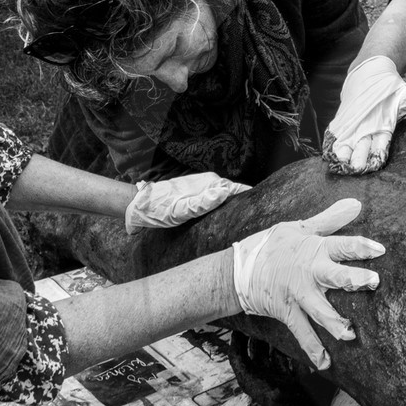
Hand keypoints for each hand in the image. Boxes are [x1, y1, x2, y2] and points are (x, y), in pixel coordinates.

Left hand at [124, 172, 249, 232]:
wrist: (141, 204)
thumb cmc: (159, 209)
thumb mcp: (180, 210)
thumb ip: (202, 203)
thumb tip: (224, 193)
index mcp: (210, 184)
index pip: (239, 190)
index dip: (252, 199)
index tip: (263, 211)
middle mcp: (210, 182)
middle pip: (236, 193)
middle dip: (246, 205)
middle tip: (254, 224)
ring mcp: (205, 186)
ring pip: (228, 196)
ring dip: (236, 206)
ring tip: (245, 222)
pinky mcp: (199, 191)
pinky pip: (218, 198)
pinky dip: (225, 207)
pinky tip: (227, 217)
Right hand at [231, 198, 383, 369]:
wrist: (238, 270)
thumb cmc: (273, 246)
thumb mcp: (300, 227)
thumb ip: (330, 219)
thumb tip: (357, 203)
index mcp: (313, 249)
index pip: (341, 245)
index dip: (360, 246)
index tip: (379, 249)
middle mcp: (308, 273)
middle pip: (333, 275)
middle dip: (352, 279)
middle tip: (373, 282)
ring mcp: (298, 295)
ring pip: (319, 310)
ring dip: (334, 323)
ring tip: (351, 334)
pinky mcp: (288, 313)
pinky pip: (302, 333)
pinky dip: (313, 349)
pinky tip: (325, 363)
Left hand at [323, 56, 405, 174]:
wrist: (368, 78)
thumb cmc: (388, 90)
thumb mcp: (402, 93)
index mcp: (384, 130)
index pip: (381, 147)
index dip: (376, 156)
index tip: (374, 164)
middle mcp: (368, 134)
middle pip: (363, 150)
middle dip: (359, 160)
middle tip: (355, 169)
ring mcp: (353, 130)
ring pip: (348, 147)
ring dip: (343, 157)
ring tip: (338, 164)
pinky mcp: (341, 124)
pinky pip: (335, 137)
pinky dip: (331, 145)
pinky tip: (327, 154)